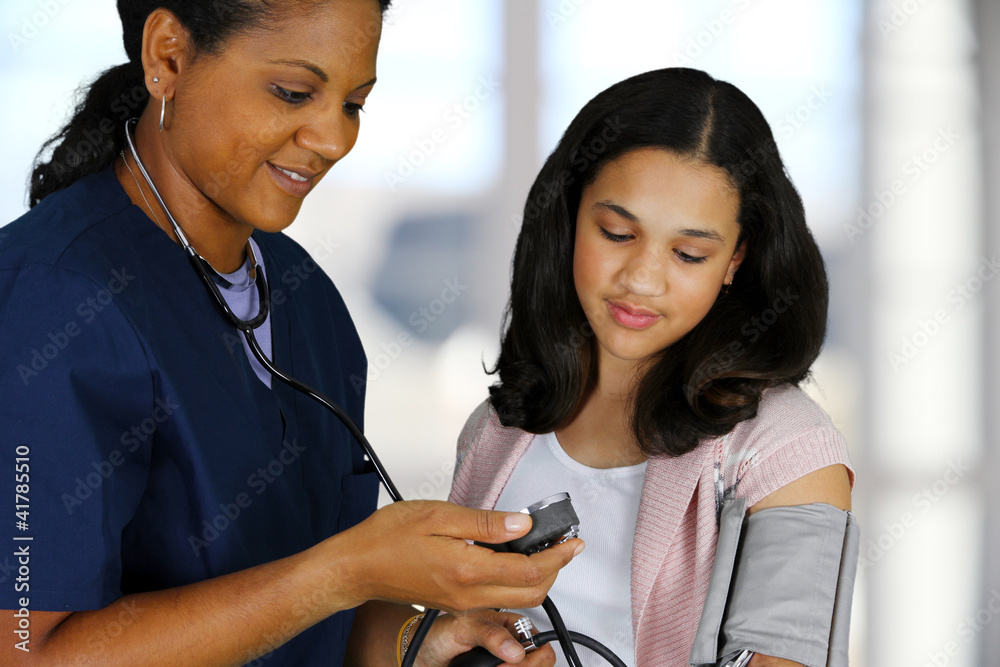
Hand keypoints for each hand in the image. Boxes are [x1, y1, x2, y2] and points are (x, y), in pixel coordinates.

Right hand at [329, 500, 583, 612]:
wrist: (357, 566)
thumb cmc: (388, 538)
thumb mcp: (439, 515)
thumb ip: (485, 523)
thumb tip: (522, 524)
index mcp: (467, 569)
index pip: (530, 570)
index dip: (559, 556)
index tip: (573, 541)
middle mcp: (468, 593)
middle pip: (531, 593)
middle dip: (556, 570)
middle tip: (564, 544)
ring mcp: (462, 601)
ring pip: (517, 599)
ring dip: (538, 576)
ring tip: (543, 547)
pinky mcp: (456, 602)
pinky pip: (497, 598)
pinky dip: (515, 580)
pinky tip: (512, 556)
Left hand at [414, 610, 555, 666]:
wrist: (420, 654)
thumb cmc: (439, 633)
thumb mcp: (463, 627)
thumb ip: (489, 634)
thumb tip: (516, 650)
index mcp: (511, 626)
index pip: (541, 644)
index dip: (531, 659)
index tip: (510, 664)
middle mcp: (512, 645)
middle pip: (539, 663)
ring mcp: (505, 662)